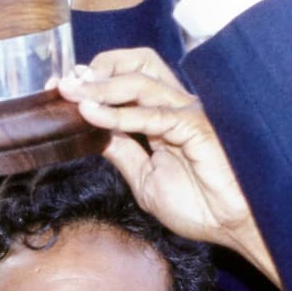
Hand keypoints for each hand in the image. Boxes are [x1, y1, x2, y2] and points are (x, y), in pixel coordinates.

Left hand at [56, 49, 277, 284]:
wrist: (231, 226)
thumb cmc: (199, 205)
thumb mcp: (145, 179)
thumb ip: (121, 152)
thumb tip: (92, 132)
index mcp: (164, 116)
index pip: (125, 82)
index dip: (93, 81)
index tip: (60, 88)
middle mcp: (175, 106)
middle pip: (137, 64)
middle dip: (100, 69)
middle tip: (65, 84)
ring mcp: (186, 112)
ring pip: (140, 82)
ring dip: (101, 87)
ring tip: (72, 94)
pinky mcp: (195, 126)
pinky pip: (152, 114)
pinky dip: (119, 114)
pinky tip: (93, 114)